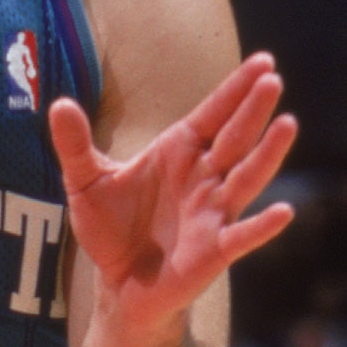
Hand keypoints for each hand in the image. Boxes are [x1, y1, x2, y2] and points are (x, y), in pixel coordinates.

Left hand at [52, 53, 296, 330]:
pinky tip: (284, 212)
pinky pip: (242, 236)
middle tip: (272, 79)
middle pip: (234, 137)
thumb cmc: (110, 229)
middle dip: (252, 110)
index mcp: (179, 152)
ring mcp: (213, 213)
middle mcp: (204, 177)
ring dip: (267, 154)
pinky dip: (262, 226)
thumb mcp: (86, 182)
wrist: (116, 284)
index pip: (213, 114)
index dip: (236, 89)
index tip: (263, 62)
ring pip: (247, 178)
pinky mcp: (215, 250)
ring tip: (288, 124)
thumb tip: (57, 104)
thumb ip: (75, 145)